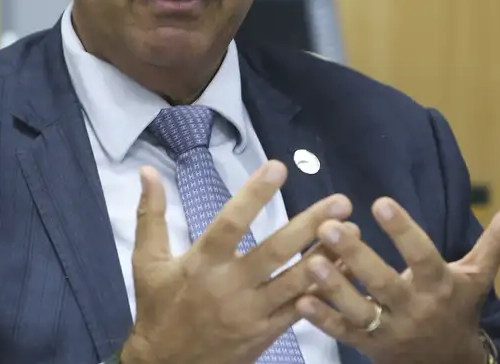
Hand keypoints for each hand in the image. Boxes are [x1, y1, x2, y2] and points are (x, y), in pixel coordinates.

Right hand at [120, 161, 352, 363]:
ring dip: (327, 256)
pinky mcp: (266, 332)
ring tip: (353, 231)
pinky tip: (345, 270)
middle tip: (340, 202)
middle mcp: (230, 286)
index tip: (278, 167)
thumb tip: (146, 170)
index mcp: (201, 264)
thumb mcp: (146, 261)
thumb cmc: (157, 308)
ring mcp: (251, 312)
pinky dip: (324, 289)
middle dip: (310, 226)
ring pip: (295, 282)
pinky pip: (300, 309)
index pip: (231, 223)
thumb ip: (150, 214)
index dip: (254, 195)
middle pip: (275, 252)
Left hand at [297, 197, 499, 363]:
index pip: (422, 255)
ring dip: (334, 288)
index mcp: (440, 285)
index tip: (380, 202)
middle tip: (330, 226)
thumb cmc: (459, 307)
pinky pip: (343, 334)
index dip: (403, 230)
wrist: (449, 363)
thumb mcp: (479, 275)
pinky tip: (300, 297)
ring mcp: (390, 330)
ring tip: (311, 261)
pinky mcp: (369, 346)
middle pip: (384, 283)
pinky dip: (322, 319)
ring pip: (359, 311)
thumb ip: (498, 239)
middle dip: (357, 256)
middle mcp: (414, 309)